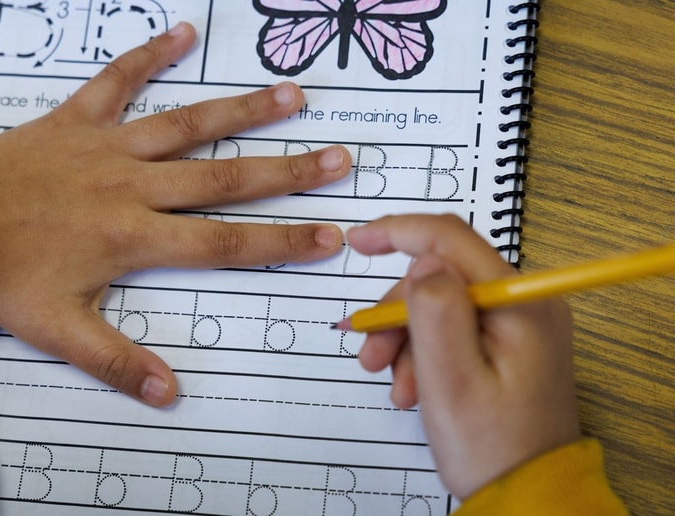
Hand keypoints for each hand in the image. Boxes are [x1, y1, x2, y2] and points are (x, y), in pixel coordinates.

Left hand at [0, 23, 350, 407]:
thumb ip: (117, 361)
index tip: (329, 236)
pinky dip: (149, 55)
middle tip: (336, 158)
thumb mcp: (58, 331)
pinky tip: (184, 33)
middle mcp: (133, 187)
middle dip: (286, 171)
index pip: (225, 242)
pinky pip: (118, 80)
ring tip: (291, 97)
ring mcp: (108, 148)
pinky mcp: (77, 120)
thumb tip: (169, 394)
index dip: (281, 241)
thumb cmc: (3, 277)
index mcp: (133, 238)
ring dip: (241, 111)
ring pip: (187, 126)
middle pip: (224, 178)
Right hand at [346, 214, 580, 498]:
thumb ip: (436, 311)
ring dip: (406, 339)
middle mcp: (523, 303)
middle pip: (439, 276)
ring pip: (439, 303)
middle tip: (373, 353)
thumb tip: (423, 263)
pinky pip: (451, 326)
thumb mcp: (452, 379)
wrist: (525, 495)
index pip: (451, 239)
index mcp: (519, 304)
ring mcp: (515, 322)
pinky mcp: (505, 341)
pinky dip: (424, 350)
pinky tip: (416, 384)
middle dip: (397, 312)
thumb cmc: (493, 448)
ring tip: (398, 383)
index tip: (358, 241)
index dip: (398, 232)